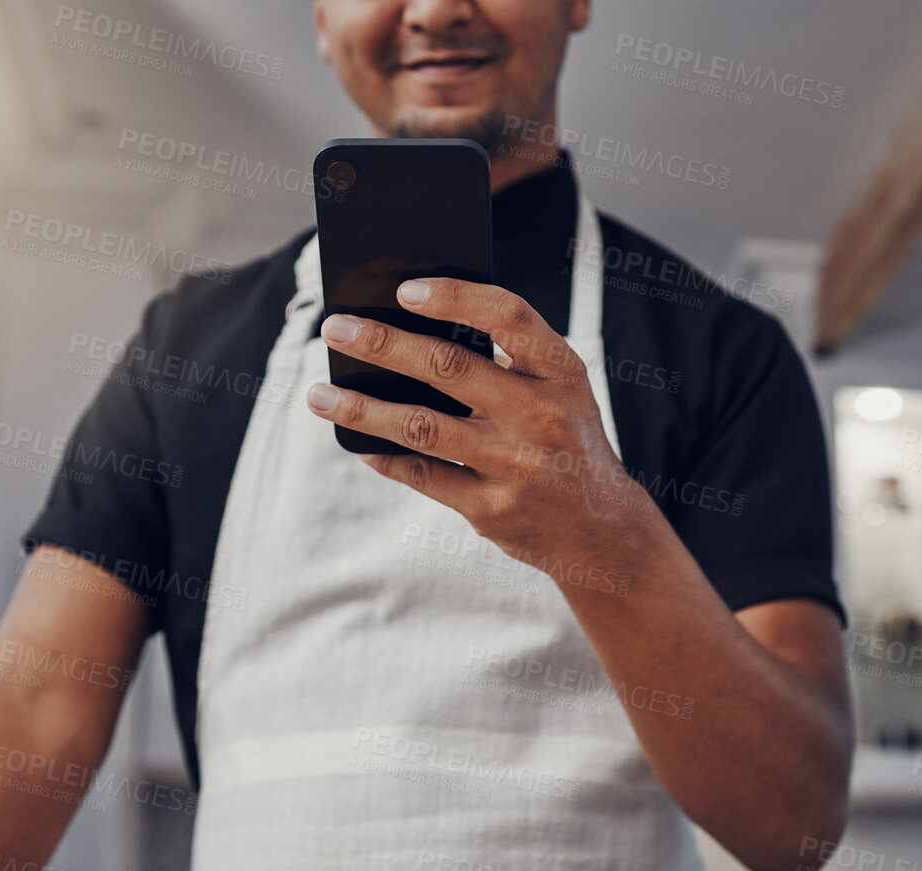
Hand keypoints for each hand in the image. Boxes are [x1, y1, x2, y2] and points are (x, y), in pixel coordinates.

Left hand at [307, 279, 657, 579]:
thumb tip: (412, 328)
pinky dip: (385, 457)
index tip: (404, 289)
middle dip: (383, 344)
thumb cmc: (565, 440)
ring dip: (362, 408)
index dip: (455, 296)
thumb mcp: (560, 391)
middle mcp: (541, 416)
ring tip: (320, 395)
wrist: (601, 529)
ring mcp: (515, 466)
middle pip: (448, 368)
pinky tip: (359, 444)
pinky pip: (424, 475)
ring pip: (422, 427)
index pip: (508, 316)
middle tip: (335, 328)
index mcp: (561, 372)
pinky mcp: (492, 509)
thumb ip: (508, 359)